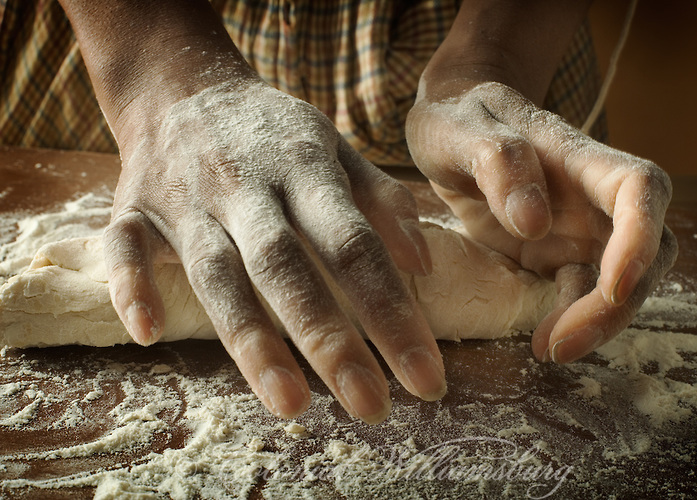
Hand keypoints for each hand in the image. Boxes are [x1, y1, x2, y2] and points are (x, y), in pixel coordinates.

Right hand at [104, 79, 446, 423]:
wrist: (186, 85)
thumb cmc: (274, 133)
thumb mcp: (336, 147)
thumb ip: (383, 200)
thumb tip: (425, 265)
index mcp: (305, 169)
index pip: (355, 246)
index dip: (392, 312)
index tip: (425, 377)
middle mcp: (247, 186)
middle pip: (288, 267)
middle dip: (330, 340)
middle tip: (371, 406)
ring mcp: (186, 197)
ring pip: (216, 272)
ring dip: (250, 339)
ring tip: (291, 404)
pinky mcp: (134, 206)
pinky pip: (124, 246)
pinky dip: (130, 286)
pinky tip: (148, 336)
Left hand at [406, 81, 677, 362]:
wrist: (449, 131)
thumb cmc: (458, 119)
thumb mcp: (458, 130)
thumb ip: (496, 161)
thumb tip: (534, 222)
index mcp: (579, 155)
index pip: (639, 189)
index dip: (641, 237)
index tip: (614, 285)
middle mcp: (593, 196)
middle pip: (645, 250)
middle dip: (616, 304)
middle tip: (561, 344)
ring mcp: (579, 230)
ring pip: (620, 283)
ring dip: (597, 322)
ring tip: (547, 350)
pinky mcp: (557, 257)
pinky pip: (580, 296)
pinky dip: (570, 322)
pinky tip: (538, 341)